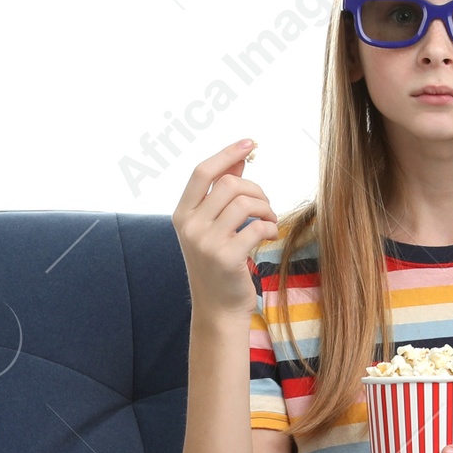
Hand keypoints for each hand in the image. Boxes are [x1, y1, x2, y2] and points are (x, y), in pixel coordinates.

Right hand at [173, 138, 279, 321]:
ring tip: (269, 221)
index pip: (203, 172)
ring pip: (245, 203)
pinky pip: (256, 227)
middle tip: (265, 206)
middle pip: (229, 185)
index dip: (228, 154)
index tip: (251, 143)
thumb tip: (239, 160)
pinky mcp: (226, 257)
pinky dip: (269, 228)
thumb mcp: (212, 228)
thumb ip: (221, 196)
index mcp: (182, 215)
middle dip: (256, 190)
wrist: (218, 309)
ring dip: (265, 208)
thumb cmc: (219, 265)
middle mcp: (189, 226)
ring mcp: (206, 242)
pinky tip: (269, 236)